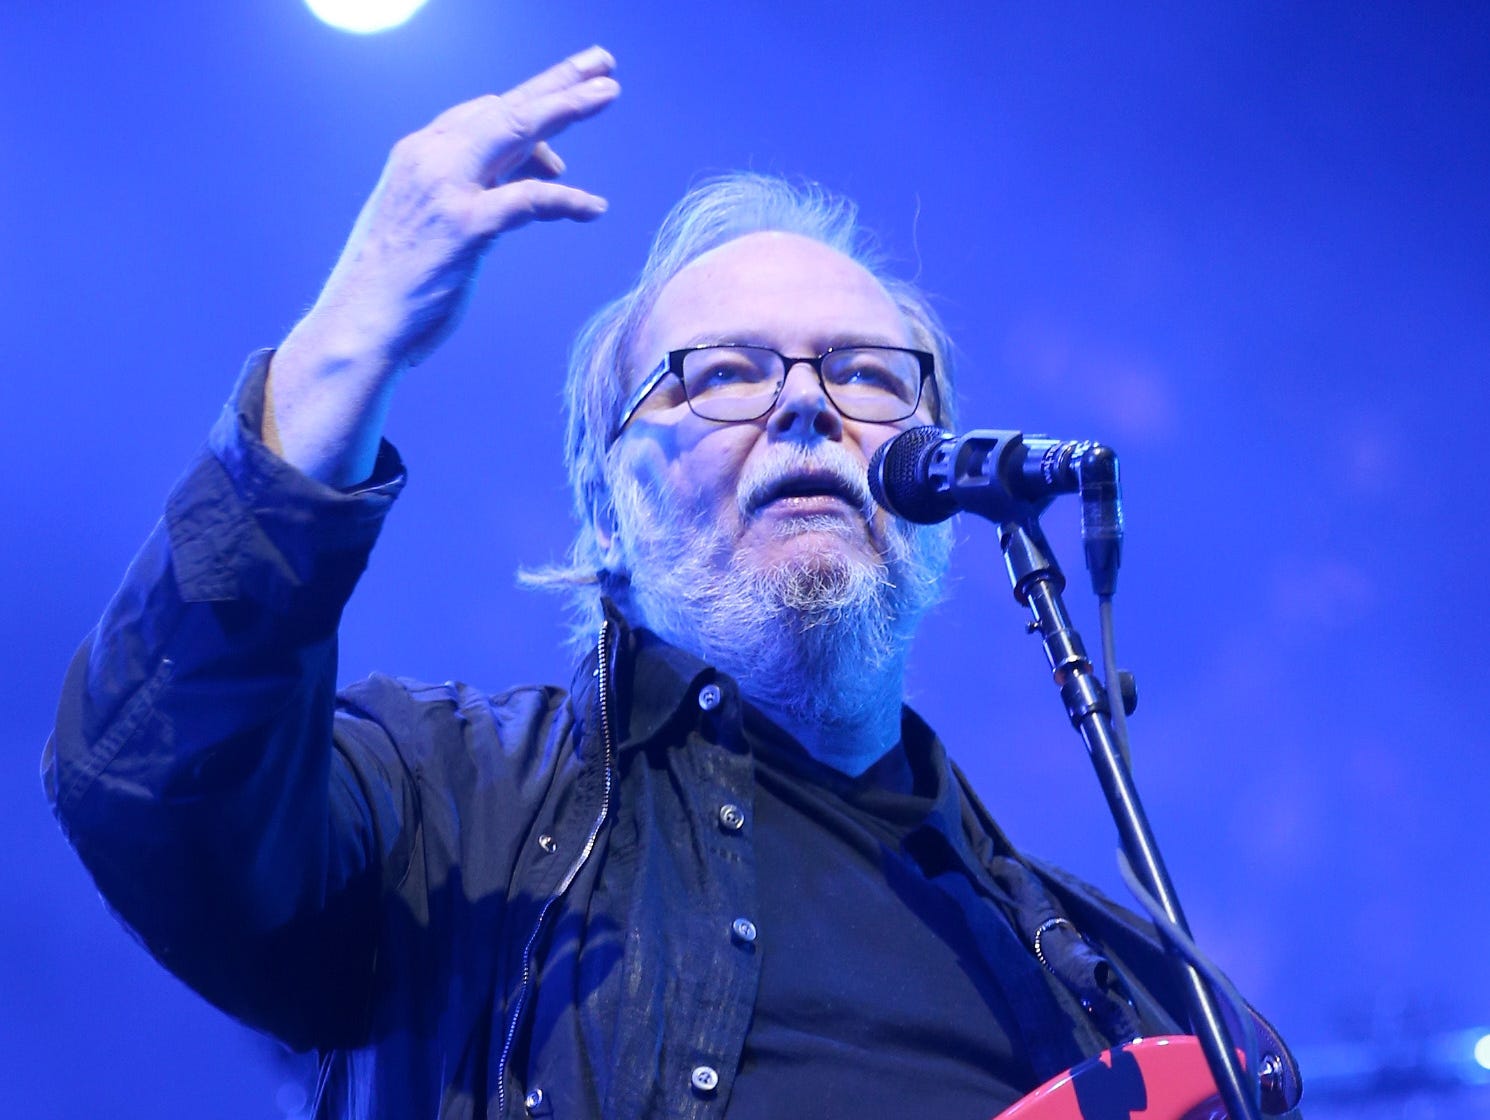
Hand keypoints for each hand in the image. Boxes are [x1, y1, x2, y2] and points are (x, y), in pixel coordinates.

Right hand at [267, 46, 618, 483]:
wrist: (359, 323)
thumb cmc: (397, 282)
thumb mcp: (430, 223)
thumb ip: (470, 195)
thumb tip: (526, 183)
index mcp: (418, 154)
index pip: (481, 113)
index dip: (528, 109)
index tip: (568, 105)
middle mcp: (430, 158)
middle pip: (505, 106)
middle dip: (557, 81)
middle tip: (603, 64)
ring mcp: (446, 188)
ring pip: (518, 130)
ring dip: (569, 107)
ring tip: (610, 91)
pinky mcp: (464, 226)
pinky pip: (530, 200)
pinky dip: (567, 200)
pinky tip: (594, 207)